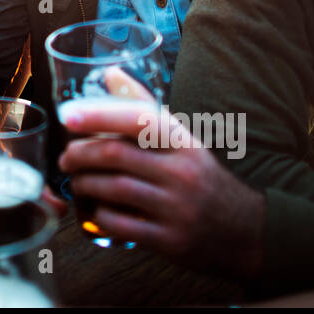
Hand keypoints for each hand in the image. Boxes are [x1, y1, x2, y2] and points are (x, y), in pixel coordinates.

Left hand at [58, 102, 264, 279]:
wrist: (247, 232)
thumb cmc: (202, 179)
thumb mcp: (182, 141)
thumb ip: (144, 109)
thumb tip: (109, 73)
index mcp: (185, 142)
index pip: (139, 118)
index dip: (99, 114)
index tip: (68, 116)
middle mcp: (183, 171)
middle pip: (117, 154)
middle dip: (80, 153)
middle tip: (66, 157)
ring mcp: (178, 208)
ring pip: (114, 188)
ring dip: (84, 183)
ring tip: (77, 181)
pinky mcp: (170, 240)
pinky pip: (120, 223)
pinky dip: (100, 215)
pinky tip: (96, 210)